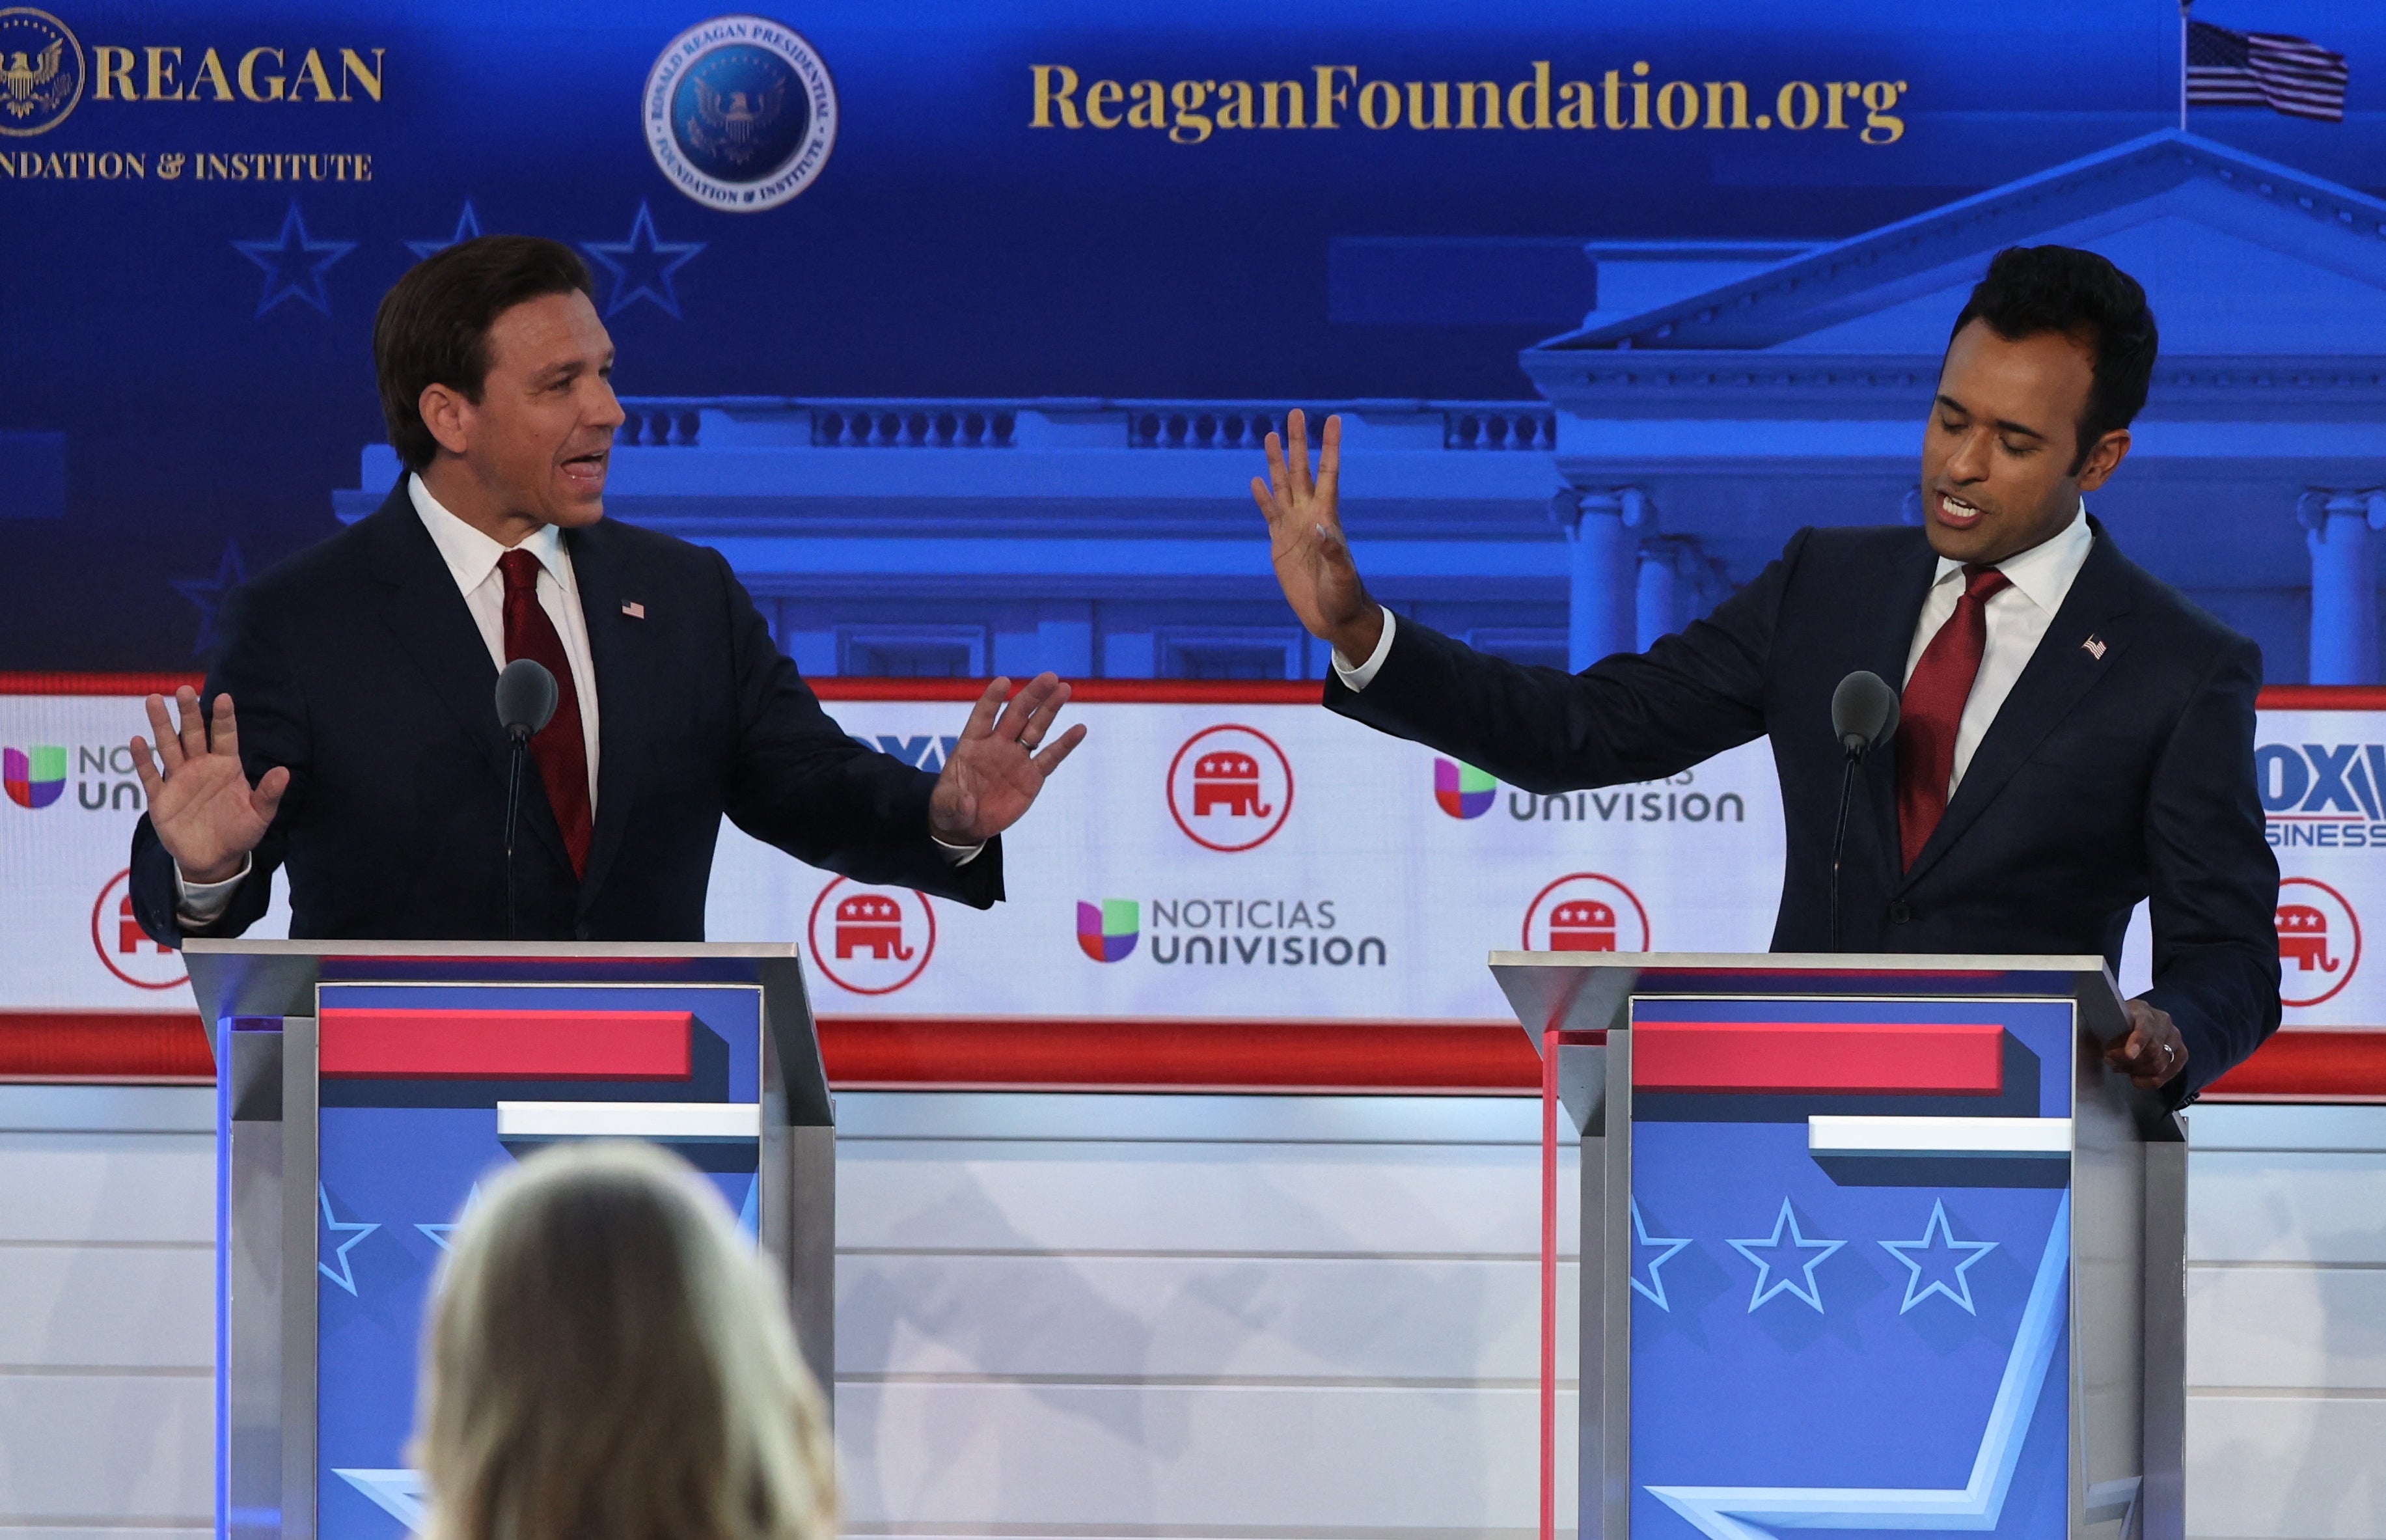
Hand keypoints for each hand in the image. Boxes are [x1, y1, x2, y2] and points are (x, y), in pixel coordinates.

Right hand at [130, 687, 288, 885]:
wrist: (215, 859)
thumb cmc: (240, 832)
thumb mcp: (259, 814)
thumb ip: (268, 793)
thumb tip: (284, 772)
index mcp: (226, 766)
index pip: (224, 736)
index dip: (223, 718)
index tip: (223, 697)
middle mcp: (201, 767)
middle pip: (193, 734)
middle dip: (188, 712)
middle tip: (183, 689)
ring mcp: (179, 780)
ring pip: (168, 747)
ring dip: (160, 725)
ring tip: (154, 700)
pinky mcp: (161, 799)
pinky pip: (151, 776)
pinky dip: (143, 760)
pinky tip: (137, 741)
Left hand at [927, 673, 1086, 843]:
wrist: (968, 826)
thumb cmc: (951, 808)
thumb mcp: (945, 806)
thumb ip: (952, 801)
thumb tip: (963, 801)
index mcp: (972, 744)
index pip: (983, 715)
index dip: (993, 699)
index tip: (1004, 682)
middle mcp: (997, 745)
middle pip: (1016, 714)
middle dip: (1032, 696)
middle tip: (1049, 677)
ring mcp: (1016, 759)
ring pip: (1036, 728)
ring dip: (1049, 709)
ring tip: (1064, 688)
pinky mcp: (1032, 776)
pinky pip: (1051, 757)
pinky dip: (1065, 744)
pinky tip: (1080, 729)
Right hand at [1252, 410, 1380, 661]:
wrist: (1333, 616)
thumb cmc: (1344, 597)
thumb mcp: (1342, 577)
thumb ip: (1334, 554)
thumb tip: (1321, 528)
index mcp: (1327, 517)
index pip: (1329, 473)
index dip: (1330, 446)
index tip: (1333, 419)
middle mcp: (1309, 515)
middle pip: (1302, 470)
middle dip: (1299, 442)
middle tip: (1296, 413)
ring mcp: (1294, 527)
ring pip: (1283, 485)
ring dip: (1277, 461)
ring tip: (1272, 435)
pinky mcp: (1280, 542)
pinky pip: (1269, 513)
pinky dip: (1263, 496)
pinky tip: (1257, 480)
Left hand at [2104, 998, 2187, 1089]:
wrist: (2132, 1023)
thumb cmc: (2116, 1023)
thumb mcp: (2106, 1021)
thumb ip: (2106, 1031)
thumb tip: (2104, 1048)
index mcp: (2143, 1010)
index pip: (2145, 1026)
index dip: (2138, 1041)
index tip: (2130, 1054)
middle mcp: (2163, 1022)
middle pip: (2153, 1050)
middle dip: (2128, 1061)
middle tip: (2110, 1060)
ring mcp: (2174, 1038)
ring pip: (2159, 1064)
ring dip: (2136, 1071)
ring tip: (2120, 1066)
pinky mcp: (2181, 1053)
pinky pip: (2166, 1075)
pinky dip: (2148, 1081)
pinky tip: (2135, 1077)